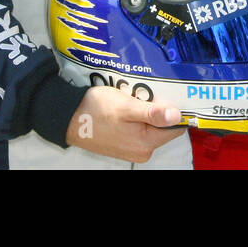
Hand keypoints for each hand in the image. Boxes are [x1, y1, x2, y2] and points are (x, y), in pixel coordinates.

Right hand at [66, 86, 184, 162]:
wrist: (69, 118)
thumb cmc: (97, 110)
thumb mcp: (127, 106)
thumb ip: (153, 113)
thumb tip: (178, 117)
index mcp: (145, 143)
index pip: (175, 128)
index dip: (174, 111)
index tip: (166, 95)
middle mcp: (142, 152)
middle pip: (163, 129)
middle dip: (158, 111)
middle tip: (145, 94)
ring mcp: (132, 150)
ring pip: (151, 128)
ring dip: (147, 113)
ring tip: (134, 99)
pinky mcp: (124, 146)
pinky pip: (140, 131)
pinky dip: (137, 118)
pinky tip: (127, 107)